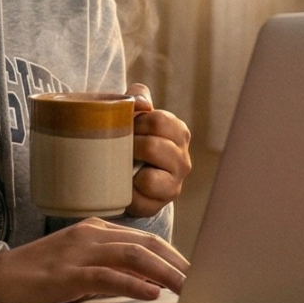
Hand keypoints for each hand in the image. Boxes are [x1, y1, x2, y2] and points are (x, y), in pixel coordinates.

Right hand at [0, 218, 190, 302]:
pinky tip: (152, 293)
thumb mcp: (82, 266)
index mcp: (97, 230)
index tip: (197, 273)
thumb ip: (113, 268)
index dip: (175, 256)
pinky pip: (107, 276)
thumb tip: (151, 282)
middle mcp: (92, 235)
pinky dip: (133, 284)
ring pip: (133, 257)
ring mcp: (79, 253)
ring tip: (188, 289)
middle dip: (178, 264)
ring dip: (165, 274)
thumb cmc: (41, 276)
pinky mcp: (67, 275)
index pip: (146, 239)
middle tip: (204, 282)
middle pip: (147, 245)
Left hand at [127, 83, 192, 218]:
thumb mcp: (135, 112)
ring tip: (122, 165)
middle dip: (130, 146)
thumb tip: (142, 104)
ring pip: (149, 178)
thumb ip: (138, 96)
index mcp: (179, 132)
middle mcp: (183, 159)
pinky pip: (139, 200)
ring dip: (128, 170)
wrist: (128, 172)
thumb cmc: (133, 137)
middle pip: (152, 147)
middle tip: (120, 147)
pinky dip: (127, 193)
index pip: (157, 121)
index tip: (126, 126)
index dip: (135, 122)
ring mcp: (174, 185)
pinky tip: (124, 185)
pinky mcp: (159, 205)